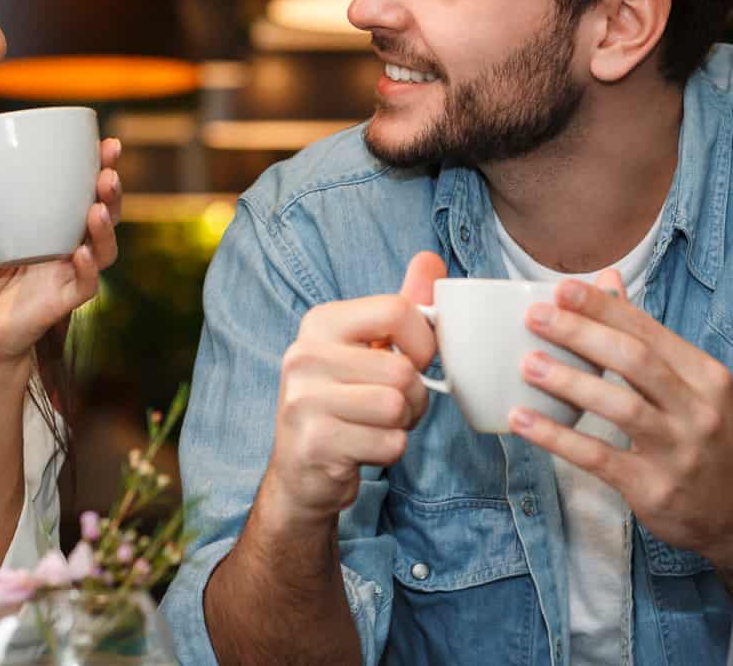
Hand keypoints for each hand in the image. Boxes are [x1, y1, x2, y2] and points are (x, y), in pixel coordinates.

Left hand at [0, 137, 123, 368]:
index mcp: (55, 220)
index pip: (85, 187)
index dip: (100, 164)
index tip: (104, 141)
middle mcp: (71, 242)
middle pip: (105, 211)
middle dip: (111, 189)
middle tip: (107, 169)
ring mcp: (70, 271)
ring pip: (104, 247)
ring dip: (106, 226)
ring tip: (98, 208)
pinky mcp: (63, 299)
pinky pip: (85, 284)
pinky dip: (87, 268)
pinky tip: (81, 252)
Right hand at [257, 252, 446, 530]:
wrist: (303, 473)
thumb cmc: (344, 404)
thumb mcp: (368, 350)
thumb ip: (401, 307)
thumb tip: (430, 259)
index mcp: (320, 323)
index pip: (397, 310)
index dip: (422, 342)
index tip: (412, 362)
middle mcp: (304, 355)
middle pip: (402, 369)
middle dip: (414, 397)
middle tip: (391, 407)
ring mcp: (303, 400)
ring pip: (397, 406)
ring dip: (402, 425)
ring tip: (375, 426)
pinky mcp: (314, 443)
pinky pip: (389, 443)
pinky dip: (389, 451)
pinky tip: (362, 450)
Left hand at [510, 269, 732, 572]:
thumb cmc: (706, 436)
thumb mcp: (692, 383)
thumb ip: (646, 334)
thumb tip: (607, 280)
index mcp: (705, 376)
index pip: (649, 331)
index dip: (603, 308)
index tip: (563, 289)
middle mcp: (697, 411)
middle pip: (635, 361)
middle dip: (582, 334)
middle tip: (537, 318)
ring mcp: (678, 451)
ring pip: (620, 407)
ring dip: (569, 381)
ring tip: (528, 363)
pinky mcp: (653, 488)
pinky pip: (598, 457)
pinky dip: (557, 437)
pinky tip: (524, 419)